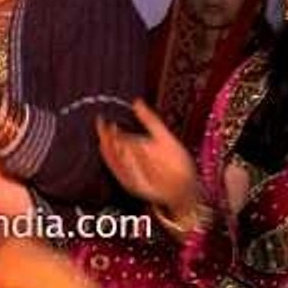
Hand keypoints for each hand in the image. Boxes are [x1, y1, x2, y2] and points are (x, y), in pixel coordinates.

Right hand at [96, 99, 196, 217]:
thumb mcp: (163, 137)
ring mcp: (128, 173)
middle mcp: (128, 159)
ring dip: (112, 151)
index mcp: (133, 146)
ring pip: (115, 161)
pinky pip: (124, 174)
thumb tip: (136, 101)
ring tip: (113, 139)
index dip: (106, 129)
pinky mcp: (132, 185)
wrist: (185, 186)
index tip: (101, 119)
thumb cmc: (175, 163)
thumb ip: (149, 120)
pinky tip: (125, 153)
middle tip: (107, 129)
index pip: (114, 136)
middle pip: (111, 148)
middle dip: (107, 139)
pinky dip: (123, 165)